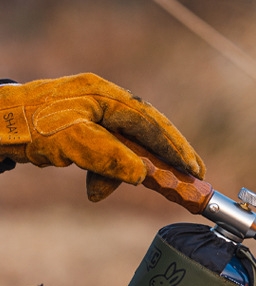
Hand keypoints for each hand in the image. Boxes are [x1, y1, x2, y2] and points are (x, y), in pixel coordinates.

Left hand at [0, 73, 204, 200]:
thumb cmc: (32, 127)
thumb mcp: (74, 142)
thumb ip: (110, 156)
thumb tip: (142, 174)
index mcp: (104, 95)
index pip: (150, 121)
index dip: (175, 146)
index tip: (194, 168)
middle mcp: (103, 100)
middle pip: (145, 131)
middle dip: (165, 157)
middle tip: (190, 177)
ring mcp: (94, 113)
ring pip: (127, 144)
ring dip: (125, 171)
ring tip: (110, 190)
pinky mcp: (84, 127)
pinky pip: (109, 151)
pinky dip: (107, 172)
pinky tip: (96, 188)